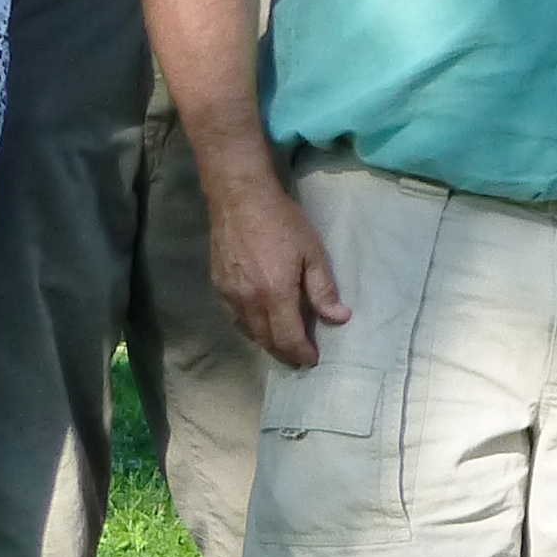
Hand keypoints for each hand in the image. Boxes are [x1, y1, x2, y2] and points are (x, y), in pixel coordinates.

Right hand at [207, 174, 344, 368]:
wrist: (239, 198)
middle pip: (266, 341)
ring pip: (248, 332)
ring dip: (266, 342)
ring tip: (282, 343)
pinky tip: (259, 323)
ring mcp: (229, 295)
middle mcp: (249, 302)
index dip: (301, 353)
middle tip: (299, 357)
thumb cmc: (282, 222)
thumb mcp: (312, 253)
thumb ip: (323, 290)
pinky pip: (234, 318)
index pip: (288, 339)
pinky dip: (249, 327)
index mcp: (275, 295)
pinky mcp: (217, 286)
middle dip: (284, 353)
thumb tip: (339, 318)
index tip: (312, 358)